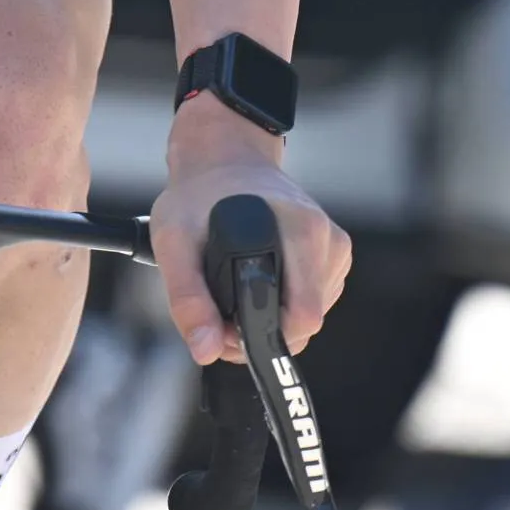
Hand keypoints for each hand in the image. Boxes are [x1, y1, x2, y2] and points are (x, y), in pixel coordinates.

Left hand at [152, 103, 349, 363]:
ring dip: (272, 317)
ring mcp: (335, 246)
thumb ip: (188, 298)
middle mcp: (327, 238)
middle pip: (305, 323)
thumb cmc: (198, 197)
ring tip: (234, 287)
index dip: (260, 335)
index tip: (225, 323)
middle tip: (220, 310)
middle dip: (263, 330)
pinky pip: (313, 302)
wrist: (223, 159)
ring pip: (310, 317)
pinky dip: (284, 303)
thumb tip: (206, 351)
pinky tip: (257, 280)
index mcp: (301, 231)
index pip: (302, 317)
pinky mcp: (334, 253)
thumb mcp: (174, 241)